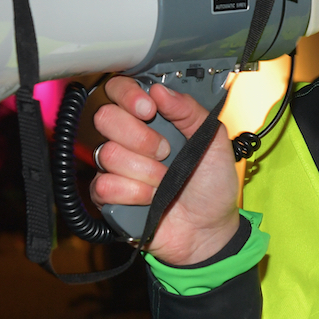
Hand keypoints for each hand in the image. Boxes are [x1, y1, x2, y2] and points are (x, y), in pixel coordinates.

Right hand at [90, 76, 241, 265]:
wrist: (210, 229)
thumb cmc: (212, 185)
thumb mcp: (214, 140)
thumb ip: (190, 111)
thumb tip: (160, 90)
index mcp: (152, 118)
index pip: (118, 89)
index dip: (127, 94)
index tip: (149, 109)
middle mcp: (129, 138)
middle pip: (105, 117)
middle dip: (140, 137)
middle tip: (165, 152)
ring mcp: (116, 167)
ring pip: (108, 153)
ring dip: (145, 171)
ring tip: (164, 181)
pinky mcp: (109, 196)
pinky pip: (104, 185)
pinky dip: (134, 193)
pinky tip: (151, 198)